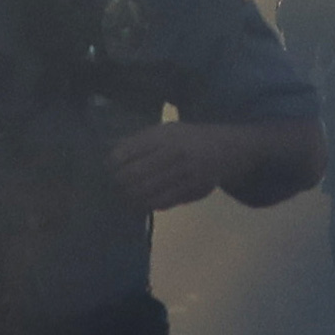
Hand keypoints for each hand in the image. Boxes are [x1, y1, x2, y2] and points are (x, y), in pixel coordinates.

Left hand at [107, 120, 251, 215]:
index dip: (111, 164)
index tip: (107, 168)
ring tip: (124, 197)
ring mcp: (184, 173)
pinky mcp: (192, 190)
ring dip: (130, 197)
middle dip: (118, 184)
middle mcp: (174, 154)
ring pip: (145, 192)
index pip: (125, 153)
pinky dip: (147, 204)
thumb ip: (140, 141)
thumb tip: (110, 157)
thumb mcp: (166, 130)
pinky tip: (141, 202)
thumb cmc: (189, 138)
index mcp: (163, 136)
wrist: (226, 148)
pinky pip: (162, 202)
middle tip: (114, 186)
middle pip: (132, 175)